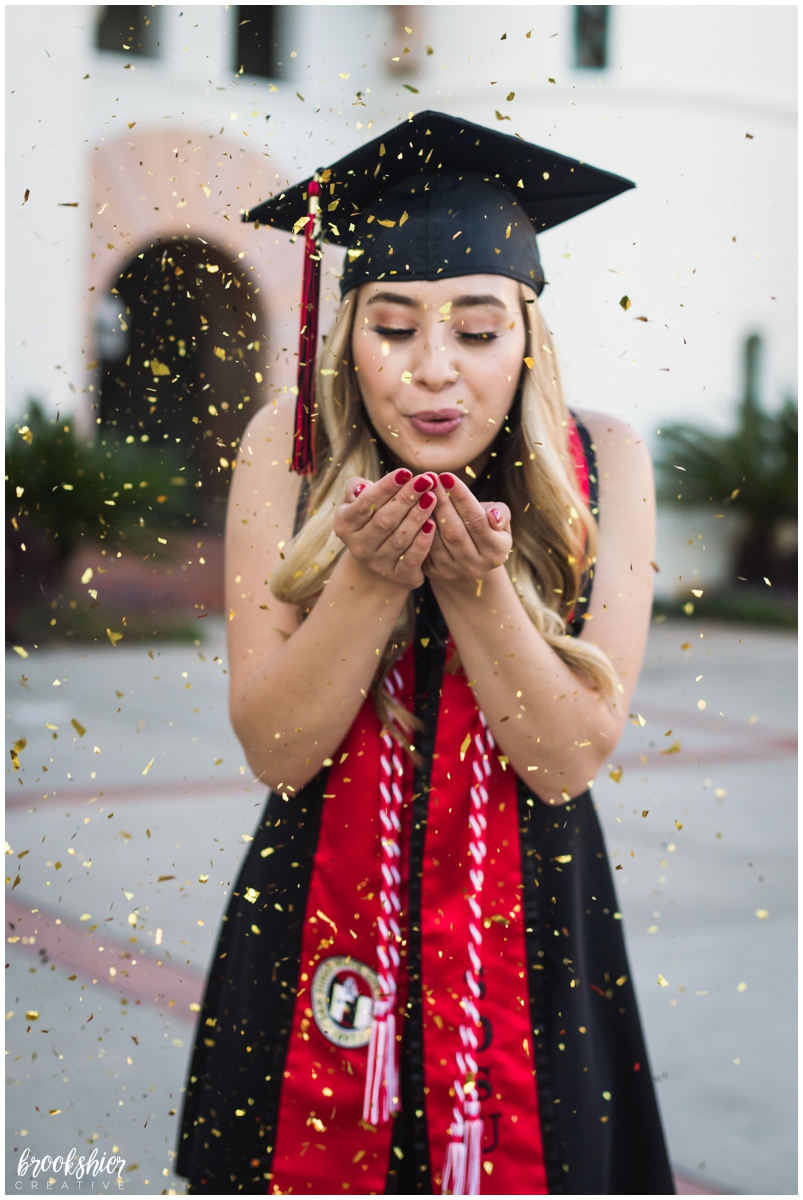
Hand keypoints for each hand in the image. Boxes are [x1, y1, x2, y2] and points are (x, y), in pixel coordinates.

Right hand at [333, 468, 437, 589]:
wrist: (379, 557)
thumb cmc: (372, 518)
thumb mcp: (358, 502)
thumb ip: (356, 488)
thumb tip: (362, 487)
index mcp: (345, 524)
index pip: (366, 503)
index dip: (386, 487)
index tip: (405, 472)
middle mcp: (358, 546)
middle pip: (384, 520)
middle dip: (406, 498)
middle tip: (426, 481)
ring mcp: (378, 564)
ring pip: (400, 538)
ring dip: (417, 516)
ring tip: (432, 497)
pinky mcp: (398, 576)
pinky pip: (412, 559)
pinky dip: (423, 542)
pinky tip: (434, 524)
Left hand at [423, 473, 511, 585]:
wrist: (469, 559)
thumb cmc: (485, 529)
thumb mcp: (500, 520)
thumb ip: (501, 513)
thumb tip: (493, 515)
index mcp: (497, 550)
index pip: (477, 520)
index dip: (461, 497)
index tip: (447, 476)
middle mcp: (477, 565)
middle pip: (455, 531)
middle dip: (441, 502)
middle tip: (430, 479)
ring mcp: (455, 571)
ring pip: (437, 540)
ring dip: (428, 513)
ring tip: (421, 490)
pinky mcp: (436, 572)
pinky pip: (424, 548)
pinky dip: (419, 527)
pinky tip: (414, 508)